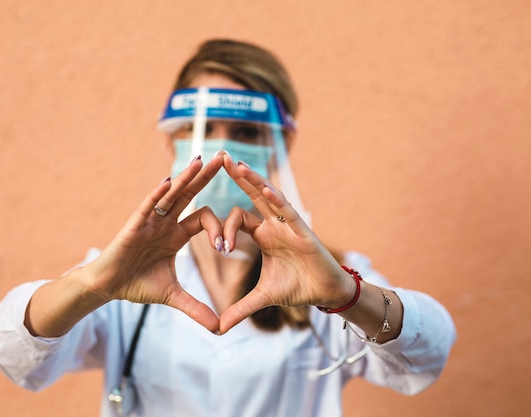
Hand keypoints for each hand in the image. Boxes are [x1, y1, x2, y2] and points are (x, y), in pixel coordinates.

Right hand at [81, 153, 225, 332]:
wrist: (108, 287)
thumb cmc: (137, 285)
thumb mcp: (172, 296)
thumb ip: (196, 308)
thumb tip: (220, 330)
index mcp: (176, 235)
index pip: (202, 218)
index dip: (217, 227)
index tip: (225, 246)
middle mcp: (165, 223)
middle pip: (189, 195)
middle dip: (206, 177)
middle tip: (225, 158)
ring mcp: (149, 222)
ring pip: (170, 196)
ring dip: (185, 178)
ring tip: (202, 160)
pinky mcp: (133, 226)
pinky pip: (146, 207)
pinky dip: (156, 195)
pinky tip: (168, 180)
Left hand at [218, 154, 353, 333]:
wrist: (326, 294)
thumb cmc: (297, 288)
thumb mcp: (263, 297)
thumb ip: (240, 308)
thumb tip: (218, 328)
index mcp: (262, 235)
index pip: (237, 218)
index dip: (223, 227)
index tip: (219, 248)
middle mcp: (274, 224)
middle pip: (252, 196)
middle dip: (237, 177)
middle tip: (219, 157)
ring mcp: (289, 224)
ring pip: (268, 197)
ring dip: (253, 180)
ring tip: (236, 165)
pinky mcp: (303, 230)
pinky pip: (289, 211)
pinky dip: (277, 199)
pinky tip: (265, 187)